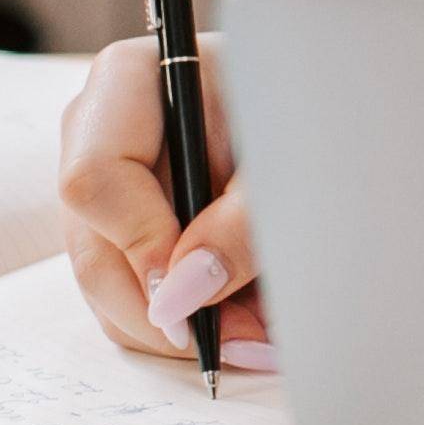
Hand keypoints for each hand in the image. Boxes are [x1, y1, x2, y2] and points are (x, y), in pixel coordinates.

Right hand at [56, 0, 423, 362]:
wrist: (328, 101)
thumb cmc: (308, 105)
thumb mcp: (286, 157)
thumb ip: (239, 224)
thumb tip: (181, 297)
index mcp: (126, 82)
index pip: (95, 179)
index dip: (141, 245)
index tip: (193, 290)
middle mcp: (99, 135)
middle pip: (96, 249)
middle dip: (169, 312)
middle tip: (247, 342)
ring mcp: (109, 188)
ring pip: (112, 289)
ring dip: (188, 327)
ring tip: (265, 335)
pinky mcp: (129, 231)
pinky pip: (137, 297)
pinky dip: (192, 321)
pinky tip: (252, 321)